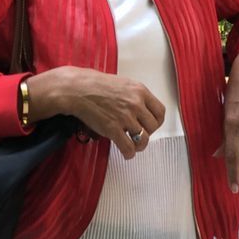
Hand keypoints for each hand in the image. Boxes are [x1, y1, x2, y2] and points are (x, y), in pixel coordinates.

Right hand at [27, 66, 164, 159]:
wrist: (78, 89)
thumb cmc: (96, 85)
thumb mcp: (123, 84)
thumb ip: (135, 96)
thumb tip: (142, 110)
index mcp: (140, 91)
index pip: (160, 112)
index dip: (156, 122)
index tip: (151, 125)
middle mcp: (135, 104)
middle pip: (153, 127)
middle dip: (147, 133)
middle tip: (139, 135)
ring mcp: (125, 117)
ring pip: (144, 139)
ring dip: (139, 146)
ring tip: (134, 146)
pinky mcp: (113, 129)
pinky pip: (128, 147)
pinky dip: (129, 154)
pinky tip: (126, 153)